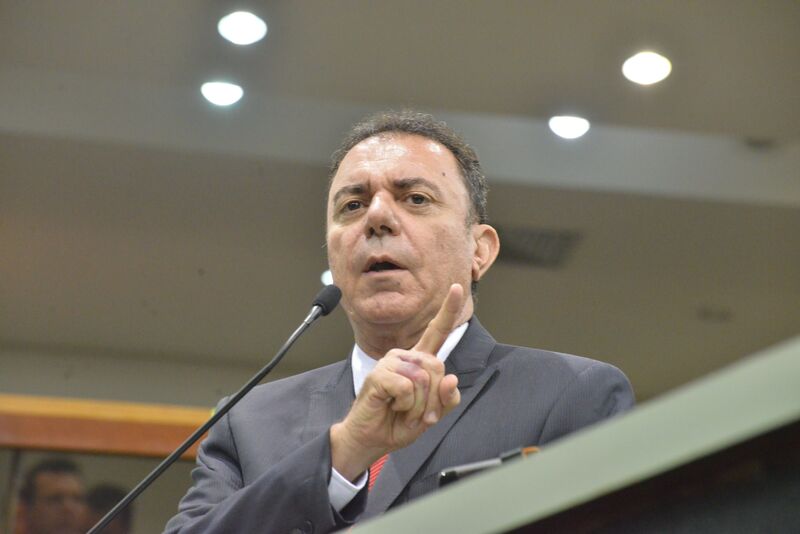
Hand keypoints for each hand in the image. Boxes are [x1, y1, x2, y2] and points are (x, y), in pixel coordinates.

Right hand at [330, 284, 464, 480]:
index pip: (437, 332)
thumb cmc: (398, 423)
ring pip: (423, 379)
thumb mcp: (431, 415)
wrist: (371, 439)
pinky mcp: (378, 375)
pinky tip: (392, 406)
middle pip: (438, 368)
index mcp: (419, 362)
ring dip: (419, 405)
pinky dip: (405, 404)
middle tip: (420, 415)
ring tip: (403, 411)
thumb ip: (446, 399)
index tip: (458, 287)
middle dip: (434, 399)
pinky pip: (407, 387)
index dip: (448, 311)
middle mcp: (405, 357)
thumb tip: (451, 379)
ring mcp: (390, 363)